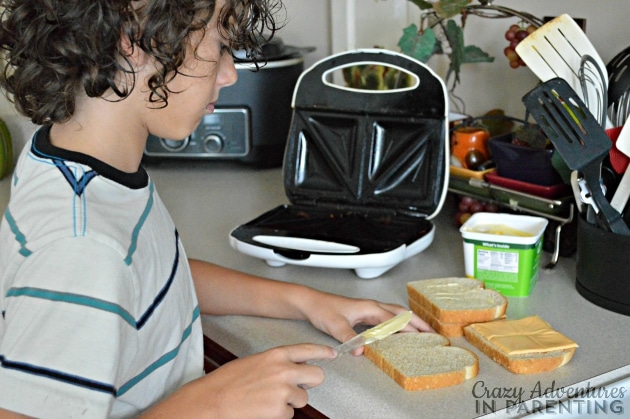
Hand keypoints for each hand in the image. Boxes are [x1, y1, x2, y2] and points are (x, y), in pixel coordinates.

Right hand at [142, 344, 335, 418]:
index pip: (308, 350)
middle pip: (317, 376)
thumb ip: (277, 363)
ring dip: (289, 402)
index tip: (333, 353)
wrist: (212, 400)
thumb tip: (294, 368)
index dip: (323, 352)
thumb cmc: (228, 381)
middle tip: (296, 387)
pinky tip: (262, 410)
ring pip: (302, 399)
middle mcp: (285, 370)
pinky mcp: (281, 411)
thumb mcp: (255, 362)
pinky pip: (289, 415)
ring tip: (266, 400)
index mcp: (276, 355)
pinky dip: (278, 415)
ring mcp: (284, 391)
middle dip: (310, 383)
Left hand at [301, 292, 433, 355]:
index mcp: (369, 307)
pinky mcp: (364, 313)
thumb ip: (349, 337)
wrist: (311, 302)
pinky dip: (398, 323)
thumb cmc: (322, 309)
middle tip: (432, 332)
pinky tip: (399, 331)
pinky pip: (387, 317)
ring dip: (410, 321)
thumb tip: (361, 350)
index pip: (393, 319)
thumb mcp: (335, 325)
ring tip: (423, 331)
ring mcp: (369, 309)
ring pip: (395, 314)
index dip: (408, 329)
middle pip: (401, 313)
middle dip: (418, 322)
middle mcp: (372, 306)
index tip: (422, 337)